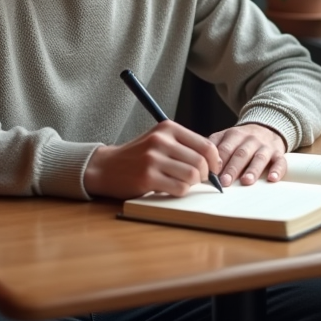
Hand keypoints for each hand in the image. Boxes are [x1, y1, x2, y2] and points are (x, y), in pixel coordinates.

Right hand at [84, 121, 220, 199]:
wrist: (106, 167)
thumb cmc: (137, 156)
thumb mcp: (160, 140)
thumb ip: (184, 146)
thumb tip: (214, 161)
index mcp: (168, 128)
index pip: (205, 145)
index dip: (214, 161)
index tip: (213, 170)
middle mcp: (161, 140)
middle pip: (200, 162)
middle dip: (205, 176)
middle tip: (197, 180)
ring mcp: (153, 159)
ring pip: (192, 176)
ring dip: (192, 184)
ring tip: (183, 183)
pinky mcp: (147, 177)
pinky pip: (179, 188)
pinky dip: (181, 192)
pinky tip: (172, 189)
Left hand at [209, 123, 287, 186]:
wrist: (267, 127)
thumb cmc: (241, 139)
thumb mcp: (226, 137)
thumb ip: (214, 146)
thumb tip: (200, 161)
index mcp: (234, 135)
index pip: (225, 148)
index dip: (218, 161)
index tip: (212, 174)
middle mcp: (251, 139)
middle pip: (241, 154)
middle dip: (233, 168)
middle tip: (225, 182)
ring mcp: (265, 146)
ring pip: (260, 157)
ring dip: (253, 170)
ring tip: (246, 181)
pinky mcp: (278, 153)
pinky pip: (280, 161)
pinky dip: (277, 170)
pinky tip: (272, 178)